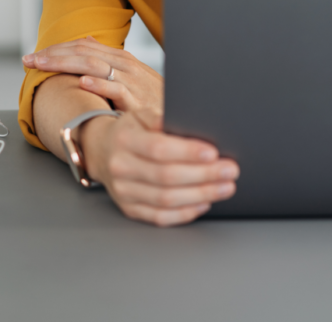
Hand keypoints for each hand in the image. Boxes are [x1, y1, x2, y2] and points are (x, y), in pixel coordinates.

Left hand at [23, 36, 162, 112]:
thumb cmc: (154, 99)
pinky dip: (98, 83)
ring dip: (64, 63)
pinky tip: (81, 82)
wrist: (186, 114)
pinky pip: (116, 88)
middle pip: (82, 52)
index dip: (55, 50)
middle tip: (29, 59)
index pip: (82, 47)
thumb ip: (109, 59)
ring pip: (93, 65)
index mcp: (120, 58)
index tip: (33, 56)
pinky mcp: (138, 99)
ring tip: (42, 66)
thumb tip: (88, 41)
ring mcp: (132, 80)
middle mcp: (124, 64)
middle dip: (52, 55)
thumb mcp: (132, 75)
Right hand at [82, 106, 239, 226]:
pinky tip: (204, 203)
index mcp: (124, 139)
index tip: (214, 153)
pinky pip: (161, 216)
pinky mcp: (129, 209)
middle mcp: (121, 167)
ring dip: (201, 194)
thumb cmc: (131, 131)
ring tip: (225, 187)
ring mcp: (123, 191)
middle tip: (230, 170)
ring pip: (166, 199)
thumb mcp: (142, 116)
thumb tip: (192, 126)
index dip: (187, 152)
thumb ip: (163, 119)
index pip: (158, 148)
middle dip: (203, 175)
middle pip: (166, 176)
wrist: (102, 151)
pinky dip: (186, 212)